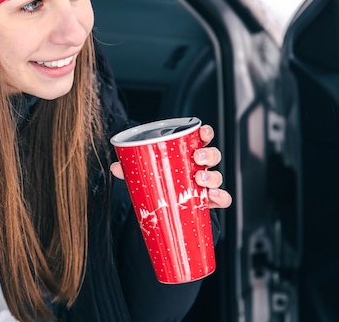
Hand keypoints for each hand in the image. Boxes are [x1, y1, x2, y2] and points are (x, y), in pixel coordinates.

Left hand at [110, 124, 231, 208]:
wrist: (166, 208)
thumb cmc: (160, 181)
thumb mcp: (146, 172)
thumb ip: (131, 168)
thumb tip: (115, 167)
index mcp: (188, 154)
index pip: (203, 138)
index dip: (206, 133)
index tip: (202, 132)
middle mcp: (200, 167)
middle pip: (213, 156)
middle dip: (208, 154)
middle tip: (197, 157)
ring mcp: (206, 184)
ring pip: (218, 176)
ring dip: (212, 176)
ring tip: (199, 179)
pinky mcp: (208, 202)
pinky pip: (223, 199)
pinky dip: (221, 197)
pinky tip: (211, 197)